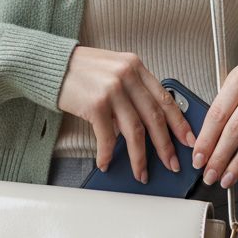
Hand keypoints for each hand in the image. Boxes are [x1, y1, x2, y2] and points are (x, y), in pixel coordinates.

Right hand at [57, 45, 196, 182]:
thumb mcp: (113, 69)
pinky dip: (107, 153)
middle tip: (172, 164)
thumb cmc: (80, 70)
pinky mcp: (95, 104)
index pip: (164, 98)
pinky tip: (106, 162)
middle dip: (165, 145)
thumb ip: (132, 89)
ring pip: (135, 131)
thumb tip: (146, 121)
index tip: (188, 140)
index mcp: (135, 67)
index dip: (179, 122)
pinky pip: (107, 136)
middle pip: (154, 117)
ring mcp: (112, 89)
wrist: (49, 64)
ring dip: (140, 156)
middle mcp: (127, 76)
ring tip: (142, 173)